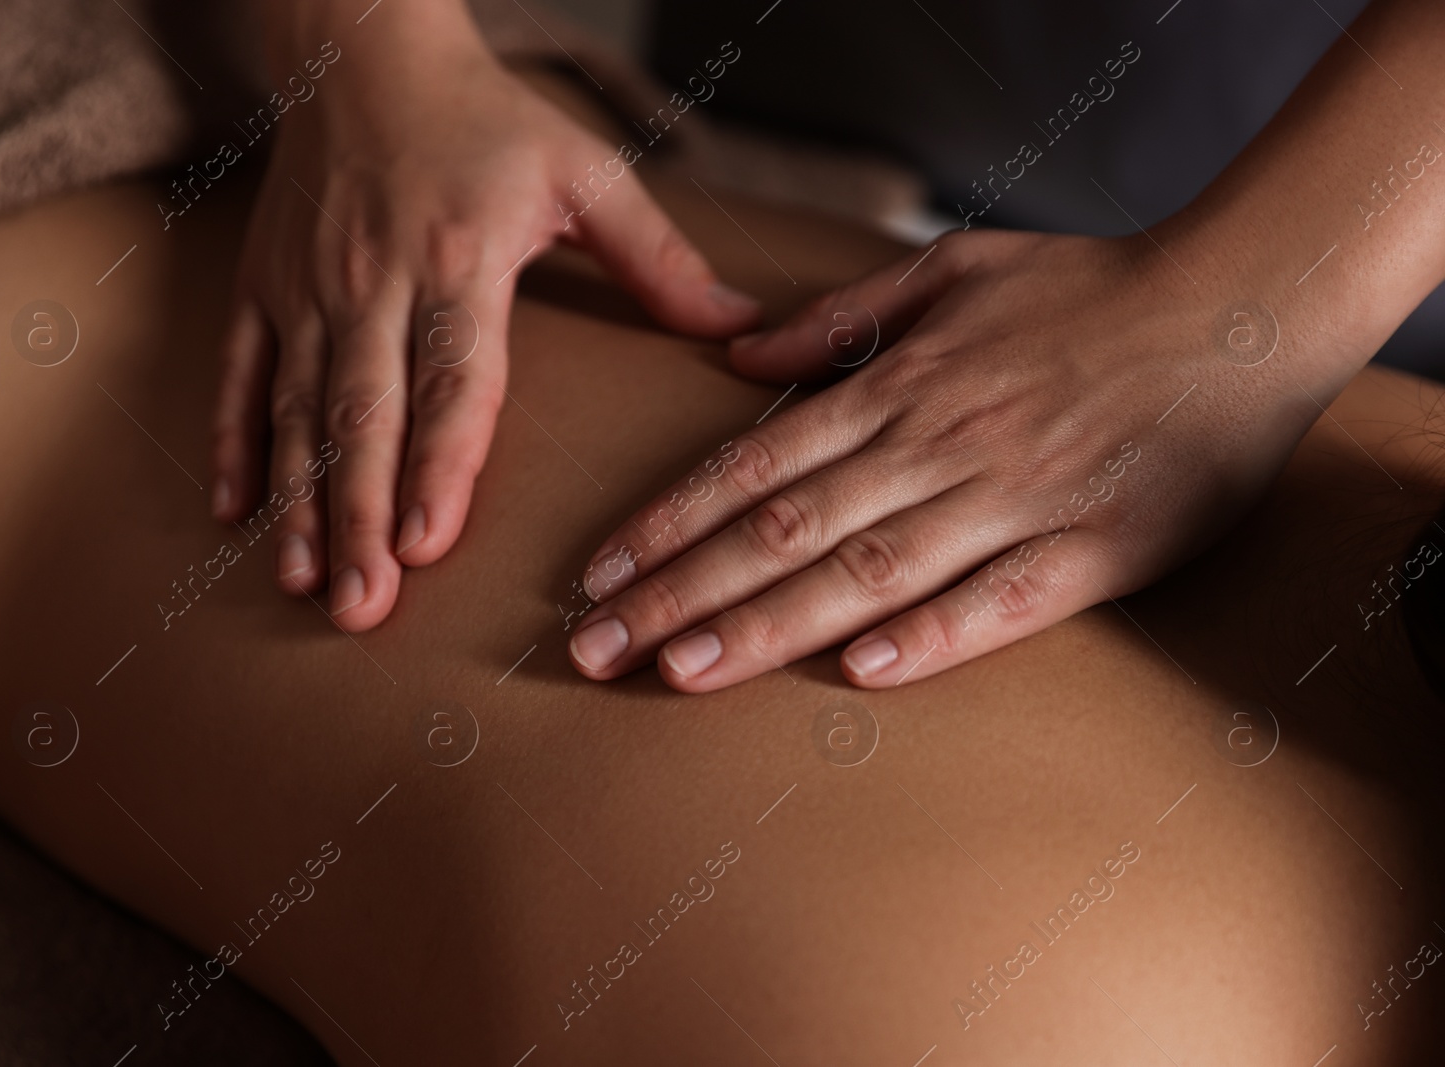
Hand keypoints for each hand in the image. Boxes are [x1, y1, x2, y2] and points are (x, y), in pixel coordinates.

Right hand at [211, 23, 759, 630]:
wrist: (363, 46)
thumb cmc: (487, 116)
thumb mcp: (585, 170)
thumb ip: (657, 257)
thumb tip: (740, 328)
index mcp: (460, 257)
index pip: (451, 377)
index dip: (439, 463)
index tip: (426, 544)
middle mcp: (374, 280)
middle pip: (365, 415)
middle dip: (359, 515)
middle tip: (363, 607)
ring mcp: (308, 287)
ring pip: (300, 410)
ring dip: (301, 500)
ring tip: (303, 582)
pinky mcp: (262, 284)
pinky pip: (241, 374)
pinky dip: (236, 444)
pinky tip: (236, 514)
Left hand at [566, 228, 1328, 689]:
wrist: (1238, 308)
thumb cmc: (1088, 288)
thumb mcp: (954, 268)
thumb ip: (843, 315)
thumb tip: (738, 354)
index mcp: (901, 383)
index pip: (754, 463)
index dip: (669, 521)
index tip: (598, 572)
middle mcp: (938, 444)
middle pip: (783, 528)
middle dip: (678, 590)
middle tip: (594, 648)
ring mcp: (1013, 499)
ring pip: (867, 570)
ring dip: (765, 623)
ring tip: (677, 669)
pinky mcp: (1092, 549)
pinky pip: (1000, 602)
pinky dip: (930, 636)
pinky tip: (857, 673)